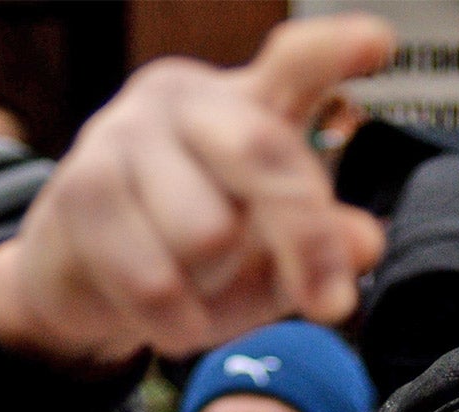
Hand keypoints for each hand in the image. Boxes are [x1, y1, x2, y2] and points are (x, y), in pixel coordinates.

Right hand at [0, 14, 393, 367]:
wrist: (81, 280)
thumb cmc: (190, 256)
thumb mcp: (269, 258)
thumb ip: (319, 247)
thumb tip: (366, 242)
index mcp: (247, 105)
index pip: (293, 64)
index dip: (333, 52)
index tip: (377, 44)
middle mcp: (188, 102)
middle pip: (263, 154)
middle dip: (305, 240)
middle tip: (330, 304)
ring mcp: (127, 133)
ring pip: (206, 233)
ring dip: (210, 285)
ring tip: (193, 280)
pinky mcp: (83, 186)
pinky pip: (156, 281)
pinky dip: (175, 321)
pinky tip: (167, 313)